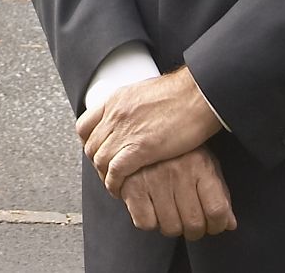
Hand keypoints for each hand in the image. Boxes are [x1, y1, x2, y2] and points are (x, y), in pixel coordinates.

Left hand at [78, 67, 221, 193]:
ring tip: (116, 185)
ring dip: (105, 176)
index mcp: (117, 99)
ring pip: (100, 160)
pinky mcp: (140, 148)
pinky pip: (115, 171)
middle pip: (91, 146)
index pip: (85, 126)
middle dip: (98, 164)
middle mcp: (115, 114)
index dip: (89, 144)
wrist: (200, 94)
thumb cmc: (184, 94)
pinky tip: (121, 190)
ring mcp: (126, 130)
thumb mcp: (148, 93)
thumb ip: (135, 107)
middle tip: (109, 175)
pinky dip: (115, 183)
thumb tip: (135, 118)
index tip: (100, 154)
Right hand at [114, 147, 236, 240]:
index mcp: (200, 164)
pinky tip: (152, 208)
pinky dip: (149, 222)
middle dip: (196, 231)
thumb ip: (219, 194)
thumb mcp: (205, 164)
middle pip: (194, 223)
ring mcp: (153, 178)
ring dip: (173, 228)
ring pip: (170, 227)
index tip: (214, 226)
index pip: (217, 210)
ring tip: (172, 214)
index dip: (218, 226)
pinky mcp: (131, 186)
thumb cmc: (178, 150)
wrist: (142, 127)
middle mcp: (178, 171)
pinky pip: (145, 223)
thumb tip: (229, 224)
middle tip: (192, 224)